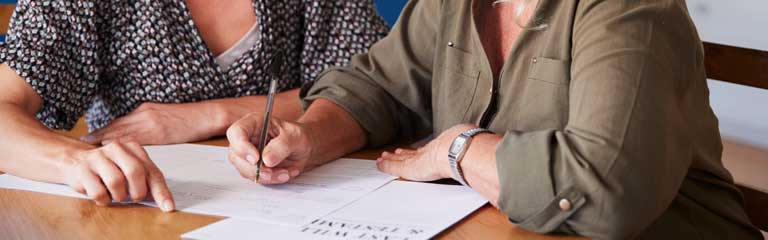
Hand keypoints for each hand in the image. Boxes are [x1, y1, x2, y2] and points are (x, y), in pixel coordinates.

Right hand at [64, 141, 174, 211]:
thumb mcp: (129, 168)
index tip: (168, 207)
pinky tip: (102, 194)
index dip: (161, 191)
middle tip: (134, 198)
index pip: (152, 172)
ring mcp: (98, 157)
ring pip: (116, 182)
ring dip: (118, 196)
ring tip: (115, 194)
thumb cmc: (108, 167)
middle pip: (135, 171)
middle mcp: (117, 148)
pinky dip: (103, 199)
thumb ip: (145, 180)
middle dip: (137, 191)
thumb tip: (163, 201)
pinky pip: (98, 192)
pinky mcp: (82, 169)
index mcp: (133, 148)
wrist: (75, 160)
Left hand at [81, 102, 218, 144]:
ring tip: (90, 150)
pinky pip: (136, 142)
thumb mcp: (164, 117)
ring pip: (122, 133)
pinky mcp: (158, 132)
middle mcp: (143, 115)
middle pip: (116, 127)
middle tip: (81, 145)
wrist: (206, 114)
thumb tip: (135, 137)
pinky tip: (113, 154)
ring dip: (105, 142)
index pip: (119, 122)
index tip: (88, 138)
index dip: (102, 131)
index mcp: (144, 111)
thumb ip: (148, 124)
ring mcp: (150, 123)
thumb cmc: (189, 118)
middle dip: (98, 137)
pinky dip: (122, 148)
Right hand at [226, 113, 313, 184]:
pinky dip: (271, 179)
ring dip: (266, 176)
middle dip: (255, 168)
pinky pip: (256, 177)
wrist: (304, 148)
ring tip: (286, 172)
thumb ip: (282, 145)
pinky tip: (285, 173)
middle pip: (236, 155)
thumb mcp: (296, 136)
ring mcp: (247, 154)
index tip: (256, 159)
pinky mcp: (252, 167)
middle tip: (273, 172)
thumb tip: (267, 160)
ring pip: (245, 170)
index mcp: (254, 123)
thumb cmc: (297, 136)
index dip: (241, 147)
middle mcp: (247, 138)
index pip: (236, 132)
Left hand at [377, 124, 476, 181]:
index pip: (426, 152)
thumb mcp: (472, 148)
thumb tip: (491, 152)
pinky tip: (379, 165)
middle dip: (401, 154)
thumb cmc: (469, 149)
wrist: (461, 149)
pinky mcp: (411, 168)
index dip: (418, 151)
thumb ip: (477, 151)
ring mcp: (419, 159)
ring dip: (391, 159)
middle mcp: (429, 153)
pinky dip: (387, 166)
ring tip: (382, 157)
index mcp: (441, 150)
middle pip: (412, 154)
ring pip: (401, 160)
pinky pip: (395, 167)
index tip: (410, 149)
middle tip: (391, 152)